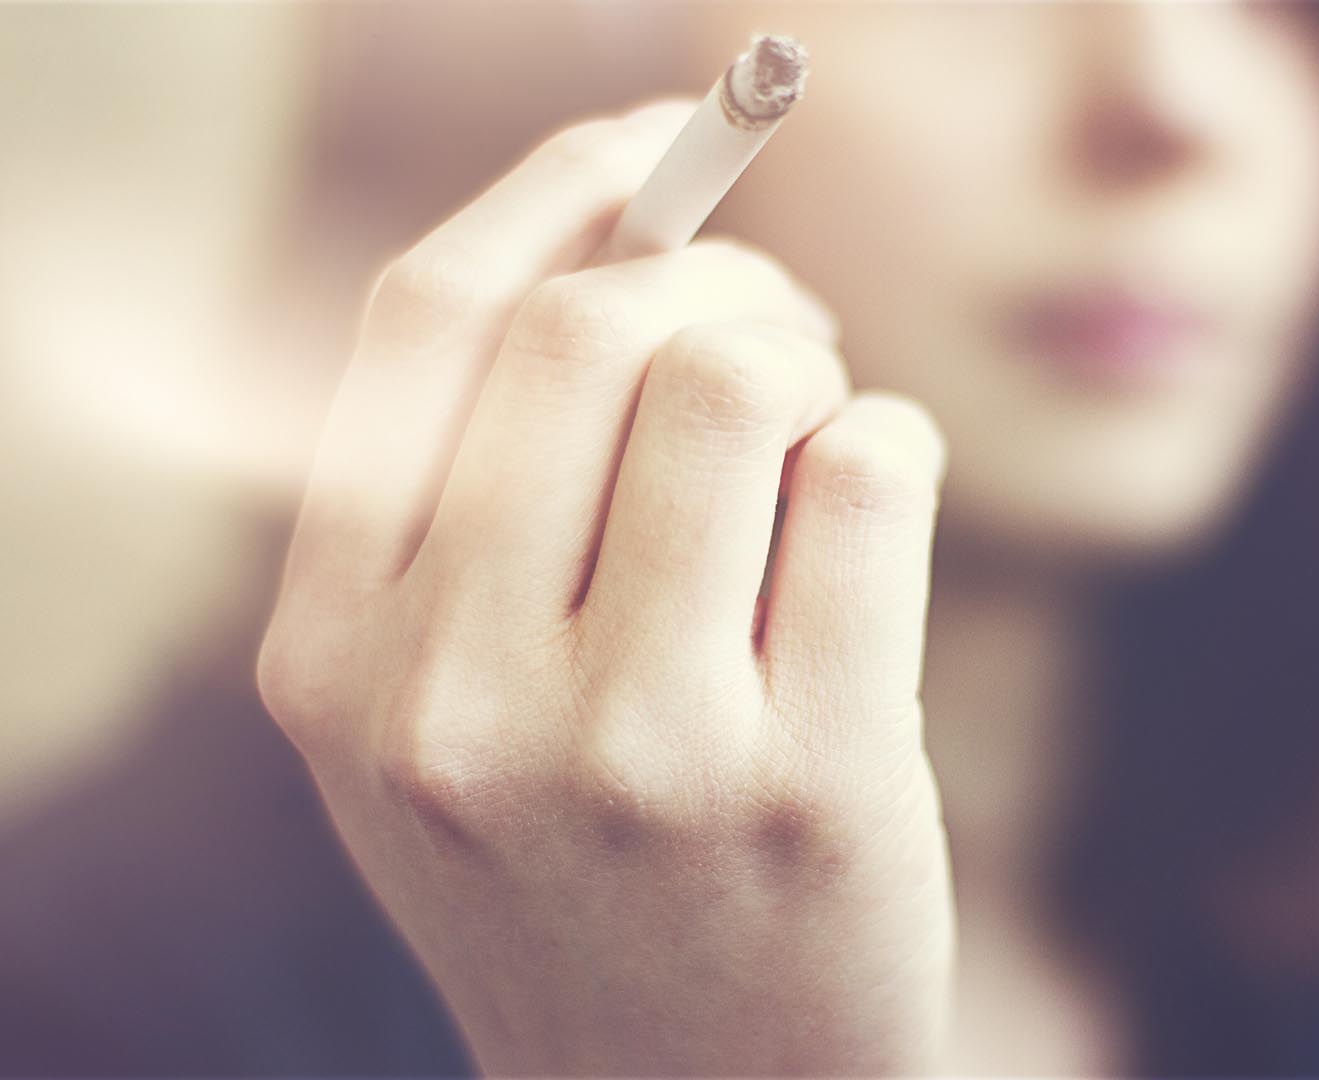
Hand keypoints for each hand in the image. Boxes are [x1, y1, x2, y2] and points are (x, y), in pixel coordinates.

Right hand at [258, 98, 957, 1075]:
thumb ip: (476, 502)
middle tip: (774, 326)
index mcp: (334, 660)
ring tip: (818, 436)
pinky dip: (894, 446)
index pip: (424, 330)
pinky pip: (870, 471)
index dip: (551, 190)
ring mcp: (628, 750)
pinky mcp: (804, 783)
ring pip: (736, 379)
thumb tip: (614, 235)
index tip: (648, 142)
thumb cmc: (581, 876)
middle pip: (589, 328)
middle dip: (717, 276)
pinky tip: (875, 517)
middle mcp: (449, 700)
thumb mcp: (445, 715)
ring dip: (807, 362)